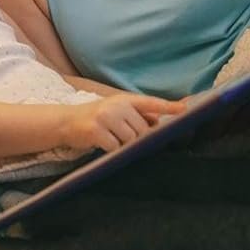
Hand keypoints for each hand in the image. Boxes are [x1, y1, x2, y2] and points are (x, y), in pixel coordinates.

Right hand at [64, 92, 183, 151]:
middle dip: (135, 138)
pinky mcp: (96, 131)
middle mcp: (116, 106)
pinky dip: (110, 149)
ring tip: (109, 138)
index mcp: (125, 99)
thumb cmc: (95, 118)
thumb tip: (158, 123)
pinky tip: (101, 144)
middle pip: (141, 130)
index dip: (168, 107)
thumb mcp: (116, 111)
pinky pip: (114, 147)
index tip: (184, 110)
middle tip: (120, 135)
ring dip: (122, 144)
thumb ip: (137, 116)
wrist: (65, 122)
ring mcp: (105, 117)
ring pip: (129, 139)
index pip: (151, 103)